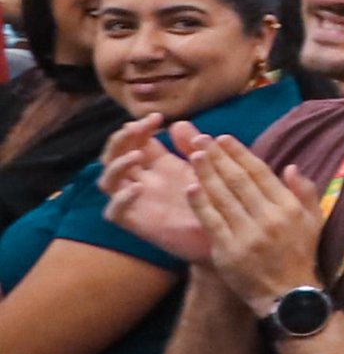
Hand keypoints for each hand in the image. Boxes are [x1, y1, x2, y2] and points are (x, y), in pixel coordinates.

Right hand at [100, 115, 210, 262]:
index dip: (140, 127)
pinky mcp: (138, 223)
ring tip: (137, 154)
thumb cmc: (218, 201)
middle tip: (138, 128)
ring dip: (117, 164)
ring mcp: (138, 202)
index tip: (157, 117)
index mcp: (159, 165)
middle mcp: (143, 181)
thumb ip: (194, 147)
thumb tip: (178, 123)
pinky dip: (121, 198)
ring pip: (107, 181)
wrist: (226, 236)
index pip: (137, 141)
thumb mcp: (206, 169)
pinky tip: (137, 188)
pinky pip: (114, 212)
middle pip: (114, 156)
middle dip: (122, 139)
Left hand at [189, 137, 324, 313]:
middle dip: (218, 157)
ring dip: (206, 174)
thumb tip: (290, 167)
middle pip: (238, 181)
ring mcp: (248, 234)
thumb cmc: (300, 255)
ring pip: (223, 197)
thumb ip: (305, 193)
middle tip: (201, 139)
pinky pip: (212, 221)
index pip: (261, 173)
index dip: (240, 153)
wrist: (288, 295)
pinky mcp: (229, 250)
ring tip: (194, 155)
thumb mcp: (313, 222)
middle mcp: (269, 218)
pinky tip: (191, 187)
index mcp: (288, 208)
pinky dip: (201, 203)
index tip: (224, 138)